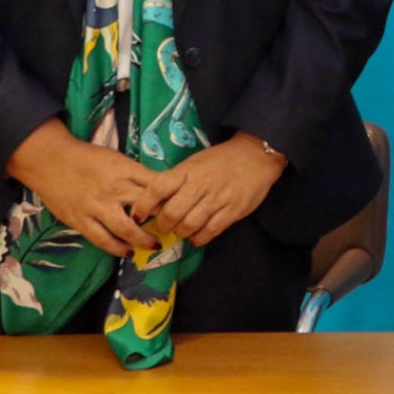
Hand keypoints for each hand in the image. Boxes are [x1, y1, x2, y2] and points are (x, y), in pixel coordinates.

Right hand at [5, 118, 161, 258]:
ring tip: (154, 245)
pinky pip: (102, 240)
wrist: (50, 160)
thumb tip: (158, 188)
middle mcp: (114, 190)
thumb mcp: (116, 158)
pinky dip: (117, 249)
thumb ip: (135, 174)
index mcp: (125, 171)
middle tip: (173, 229)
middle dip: (163, 222)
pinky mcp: (81, 221)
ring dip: (143, 240)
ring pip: (126, 230)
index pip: (157, 186)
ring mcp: (96, 207)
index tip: (181, 207)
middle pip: (147, 209)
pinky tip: (128, 252)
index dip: (172, 198)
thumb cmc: (86, 157)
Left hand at [134, 135, 285, 246]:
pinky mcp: (233, 210)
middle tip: (164, 226)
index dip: (144, 204)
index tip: (138, 215)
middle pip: (171, 212)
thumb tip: (155, 202)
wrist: (256, 155)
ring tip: (182, 231)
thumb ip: (177, 181)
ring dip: (181, 233)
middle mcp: (200, 185)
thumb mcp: (195, 163)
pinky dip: (200, 238)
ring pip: (190, 225)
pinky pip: (211, 231)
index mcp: (188, 171)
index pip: (158, 188)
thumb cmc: (220, 159)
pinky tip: (197, 237)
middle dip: (163, 225)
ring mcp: (217, 198)